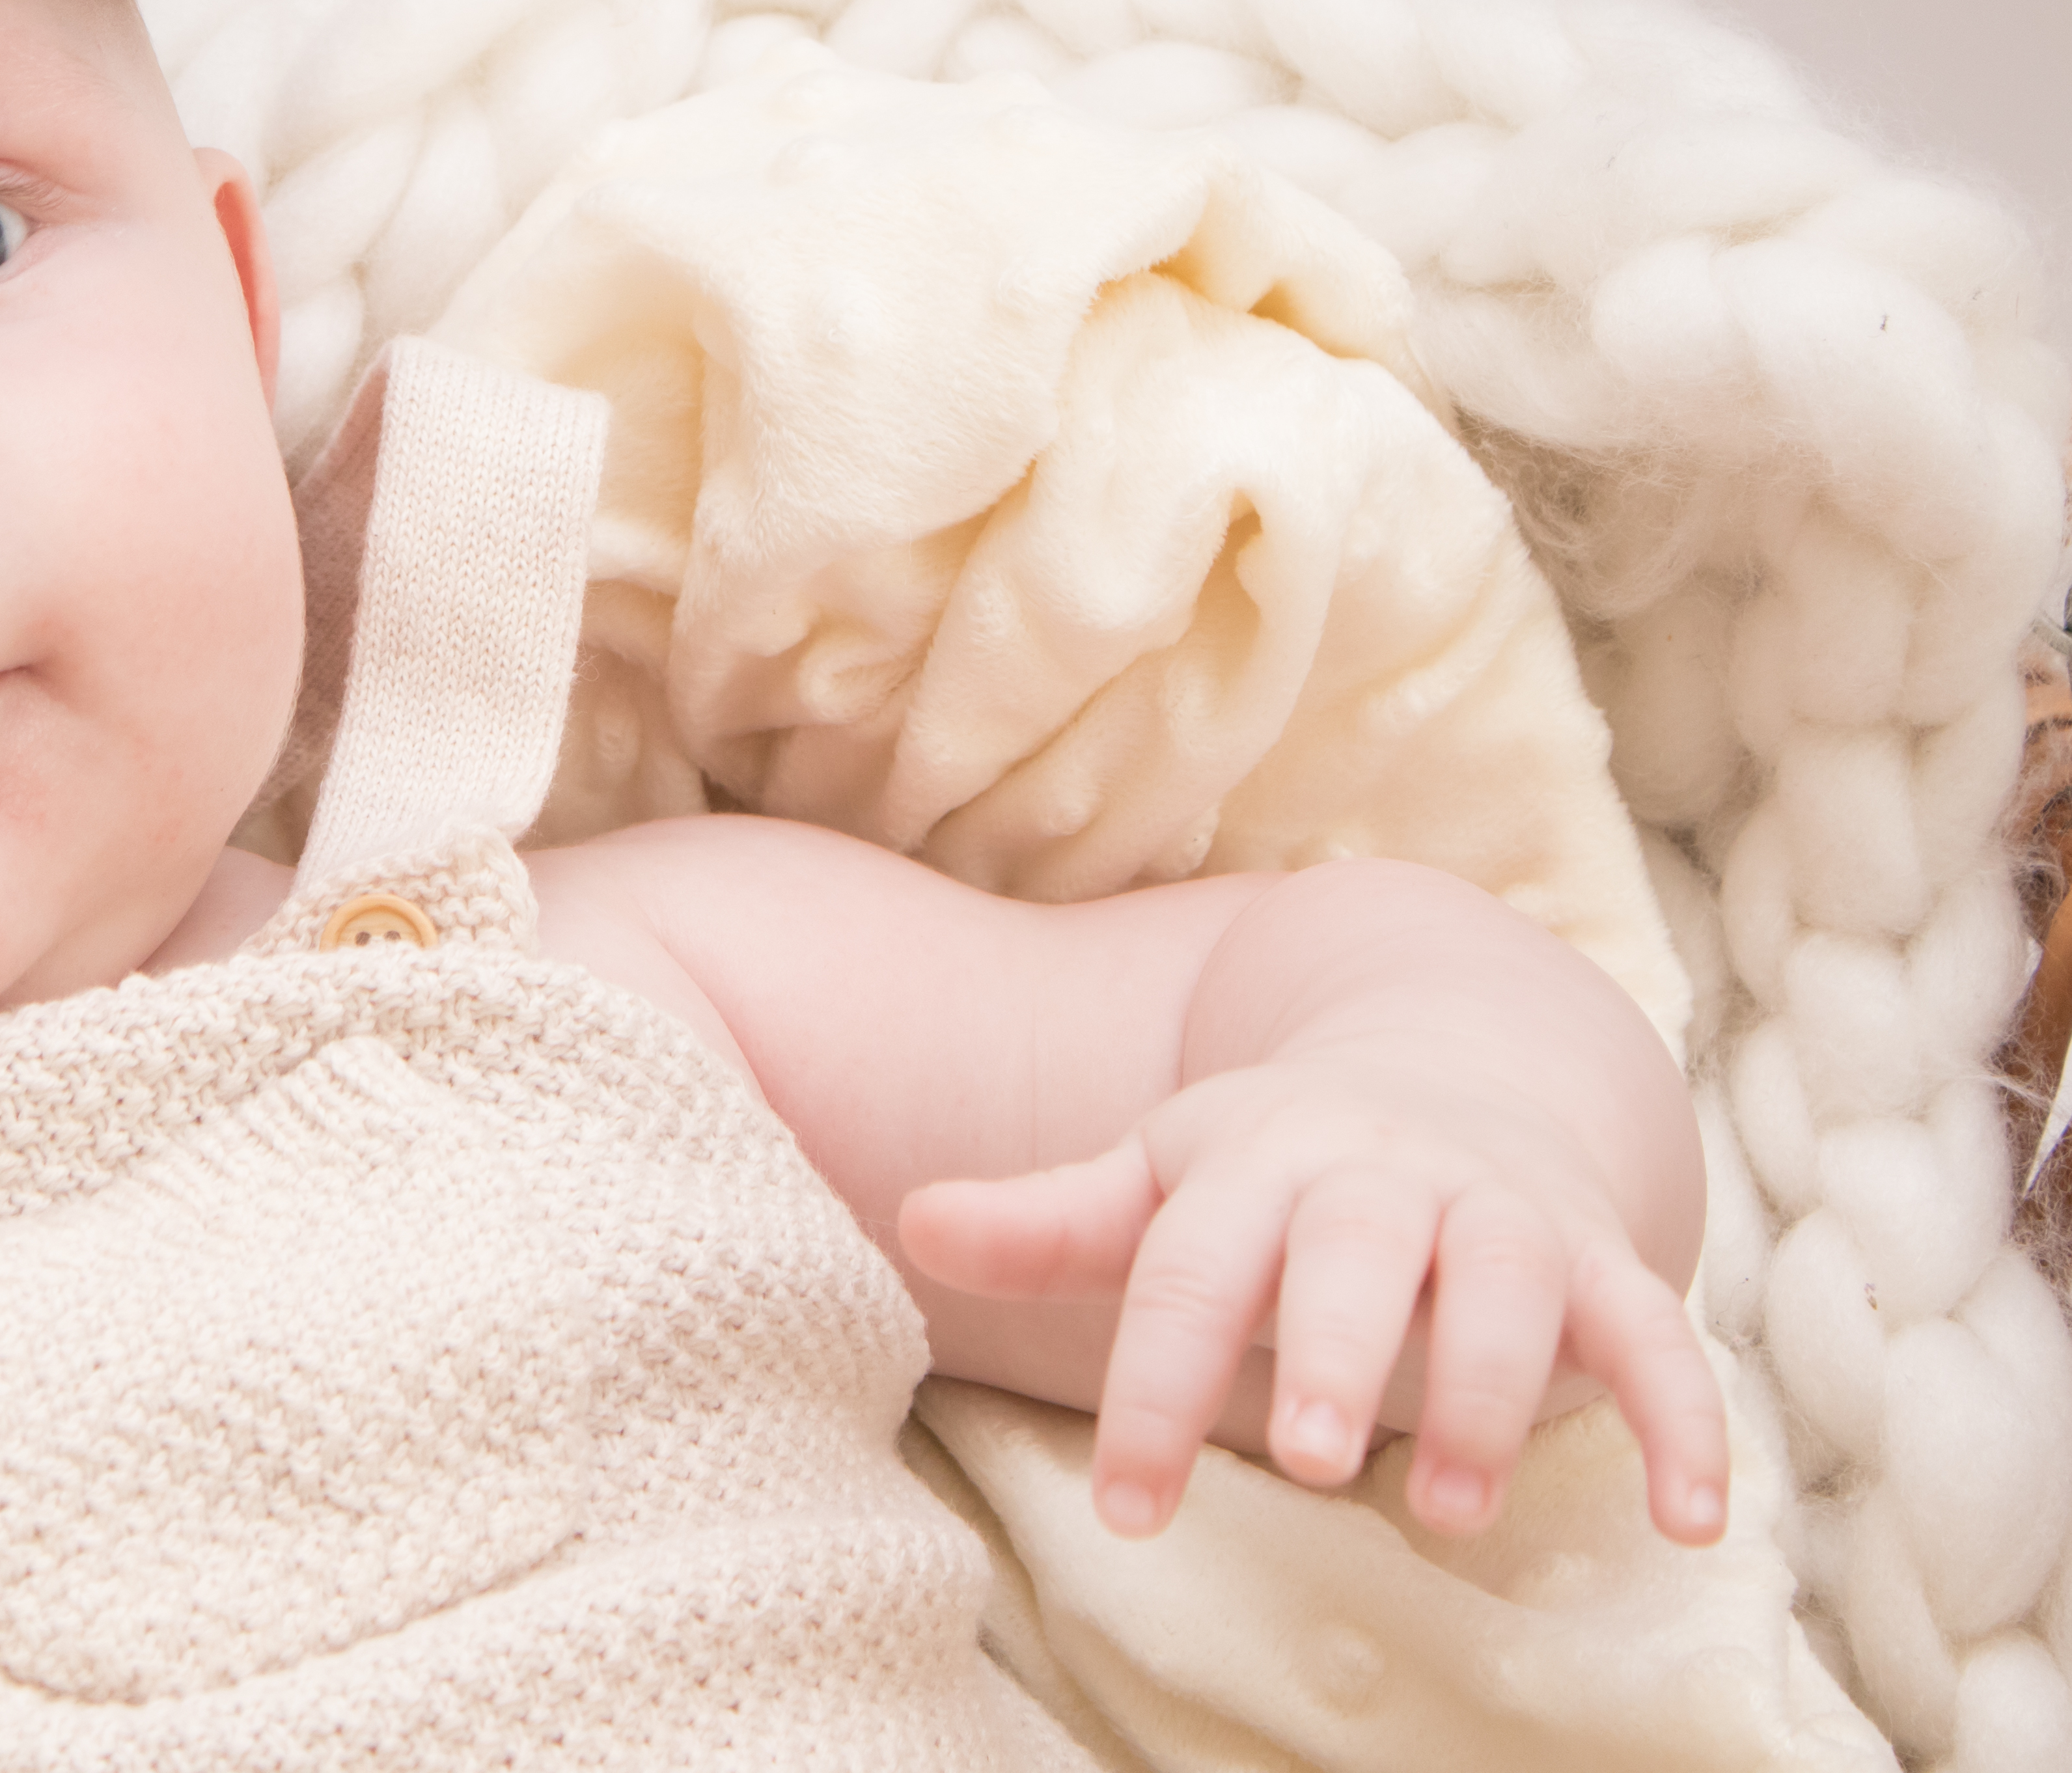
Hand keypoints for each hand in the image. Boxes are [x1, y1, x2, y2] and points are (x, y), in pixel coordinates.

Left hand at [899, 1056, 1729, 1547]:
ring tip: (1443, 1506)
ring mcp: (1502, 1215)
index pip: (1187, 1274)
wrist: (1456, 1077)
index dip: (1153, 1388)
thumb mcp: (1162, 1181)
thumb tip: (913, 1221)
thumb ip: (1050, 1219)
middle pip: (1350, 1258)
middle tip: (1303, 1454)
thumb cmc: (1276, 1170)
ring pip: (1502, 1292)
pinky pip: (1657, 1338)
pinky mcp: (1605, 1265)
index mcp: (1258, 1163)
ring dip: (1482, 1395)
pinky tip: (1689, 1523)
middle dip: (1331, 1352)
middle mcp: (1383, 1179)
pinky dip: (1682, 1424)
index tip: (1123, 1505)